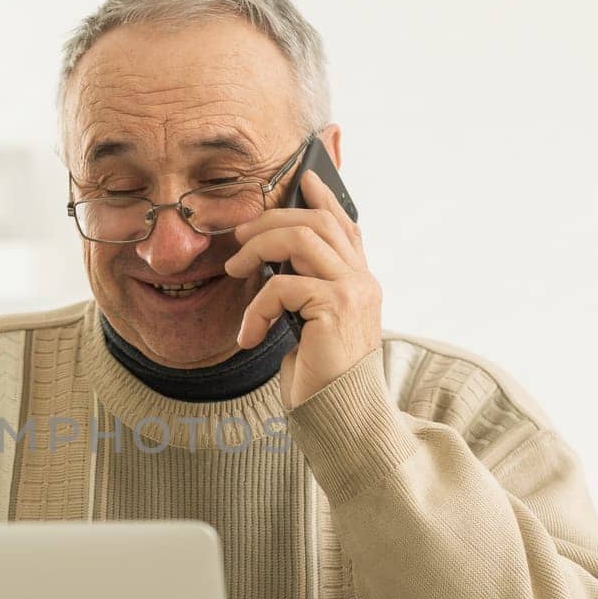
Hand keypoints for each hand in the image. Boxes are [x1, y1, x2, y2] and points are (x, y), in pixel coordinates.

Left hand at [224, 169, 382, 408]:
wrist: (342, 420)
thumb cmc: (321, 379)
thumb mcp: (310, 327)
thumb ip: (305, 292)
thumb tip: (272, 261)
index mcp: (360, 283)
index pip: (345, 226)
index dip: (323, 198)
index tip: (301, 177)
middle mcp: (363, 281)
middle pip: (318, 221)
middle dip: (270, 220)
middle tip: (238, 238)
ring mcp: (353, 292)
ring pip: (301, 239)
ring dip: (257, 248)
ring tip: (234, 270)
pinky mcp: (335, 309)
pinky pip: (282, 286)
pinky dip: (256, 308)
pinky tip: (248, 336)